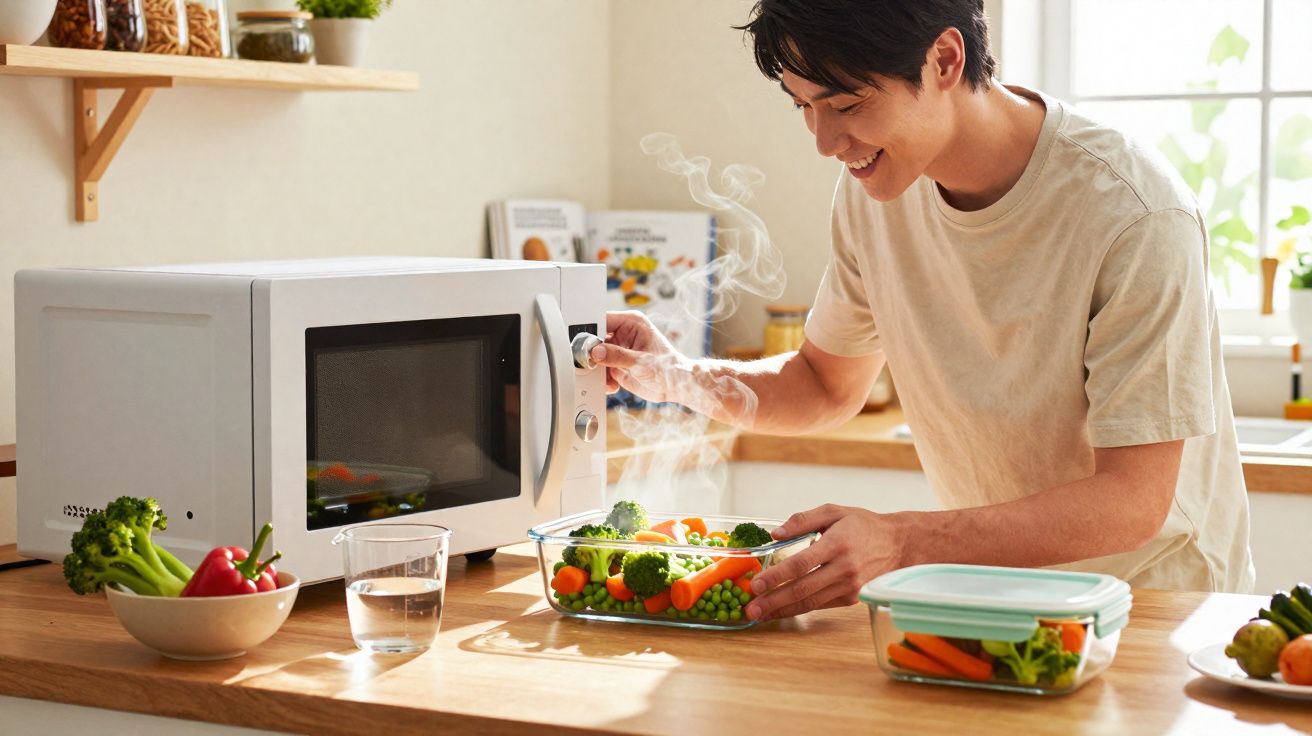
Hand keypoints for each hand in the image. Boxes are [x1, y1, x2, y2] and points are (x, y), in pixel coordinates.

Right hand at [590, 311, 690, 403]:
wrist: (674, 386)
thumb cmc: (667, 368)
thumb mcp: (641, 361)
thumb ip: (617, 356)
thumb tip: (596, 352)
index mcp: (631, 322)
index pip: (602, 320)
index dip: (590, 332)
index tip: (584, 345)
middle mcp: (623, 334)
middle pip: (595, 339)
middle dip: (592, 354)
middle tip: (592, 365)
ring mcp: (619, 349)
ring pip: (595, 356)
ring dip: (597, 369)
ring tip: (608, 379)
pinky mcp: (617, 363)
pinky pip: (601, 369)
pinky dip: (602, 379)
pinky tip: (613, 385)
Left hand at [744, 504, 903, 621]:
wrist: (898, 545)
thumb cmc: (862, 525)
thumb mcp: (834, 511)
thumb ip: (802, 520)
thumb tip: (774, 534)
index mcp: (837, 543)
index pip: (801, 563)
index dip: (777, 575)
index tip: (756, 583)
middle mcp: (844, 568)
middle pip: (803, 589)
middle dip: (774, 600)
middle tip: (751, 607)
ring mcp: (850, 587)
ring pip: (810, 602)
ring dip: (782, 610)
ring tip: (759, 614)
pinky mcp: (852, 598)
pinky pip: (821, 605)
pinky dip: (799, 609)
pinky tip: (780, 610)